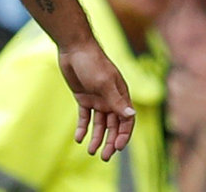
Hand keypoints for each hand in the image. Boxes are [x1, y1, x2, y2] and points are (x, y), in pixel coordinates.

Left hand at [58, 44, 135, 160]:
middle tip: (105, 157)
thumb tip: (131, 115)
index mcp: (120, 95)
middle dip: (110, 142)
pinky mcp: (83, 97)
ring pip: (99, 124)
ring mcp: (97, 99)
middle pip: (113, 126)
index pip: (126, 120)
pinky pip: (84, 117)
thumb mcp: (104, 82)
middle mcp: (110, 99)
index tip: (118, 147)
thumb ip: (116, 100)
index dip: (124, 135)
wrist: (74, 47)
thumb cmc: (93, 62)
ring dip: (97, 138)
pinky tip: (79, 139)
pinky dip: (82, 128)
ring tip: (91, 152)